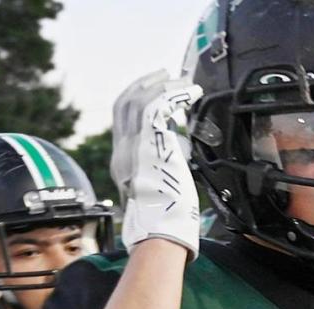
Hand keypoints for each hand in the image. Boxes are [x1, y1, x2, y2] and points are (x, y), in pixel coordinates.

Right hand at [111, 70, 203, 258]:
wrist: (160, 230)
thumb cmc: (166, 220)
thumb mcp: (158, 191)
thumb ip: (161, 171)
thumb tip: (175, 160)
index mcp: (123, 162)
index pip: (122, 121)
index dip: (136, 100)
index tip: (153, 91)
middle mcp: (123, 151)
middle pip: (124, 104)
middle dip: (144, 84)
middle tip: (165, 74)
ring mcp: (133, 146)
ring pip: (139, 100)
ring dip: (162, 86)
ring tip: (182, 80)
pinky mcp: (149, 143)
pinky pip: (158, 106)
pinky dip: (174, 95)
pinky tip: (190, 93)